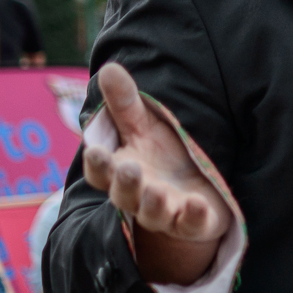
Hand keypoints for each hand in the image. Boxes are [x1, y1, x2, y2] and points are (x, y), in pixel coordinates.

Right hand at [83, 62, 229, 284]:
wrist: (198, 190)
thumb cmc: (163, 156)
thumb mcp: (144, 128)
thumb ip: (125, 104)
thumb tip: (108, 67)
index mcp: (121, 171)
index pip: (101, 172)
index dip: (97, 164)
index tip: (94, 150)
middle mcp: (138, 195)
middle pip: (123, 195)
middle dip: (125, 184)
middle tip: (128, 169)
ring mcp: (164, 212)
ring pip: (152, 214)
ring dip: (152, 203)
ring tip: (156, 190)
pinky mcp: (192, 223)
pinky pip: (191, 224)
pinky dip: (194, 217)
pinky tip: (198, 204)